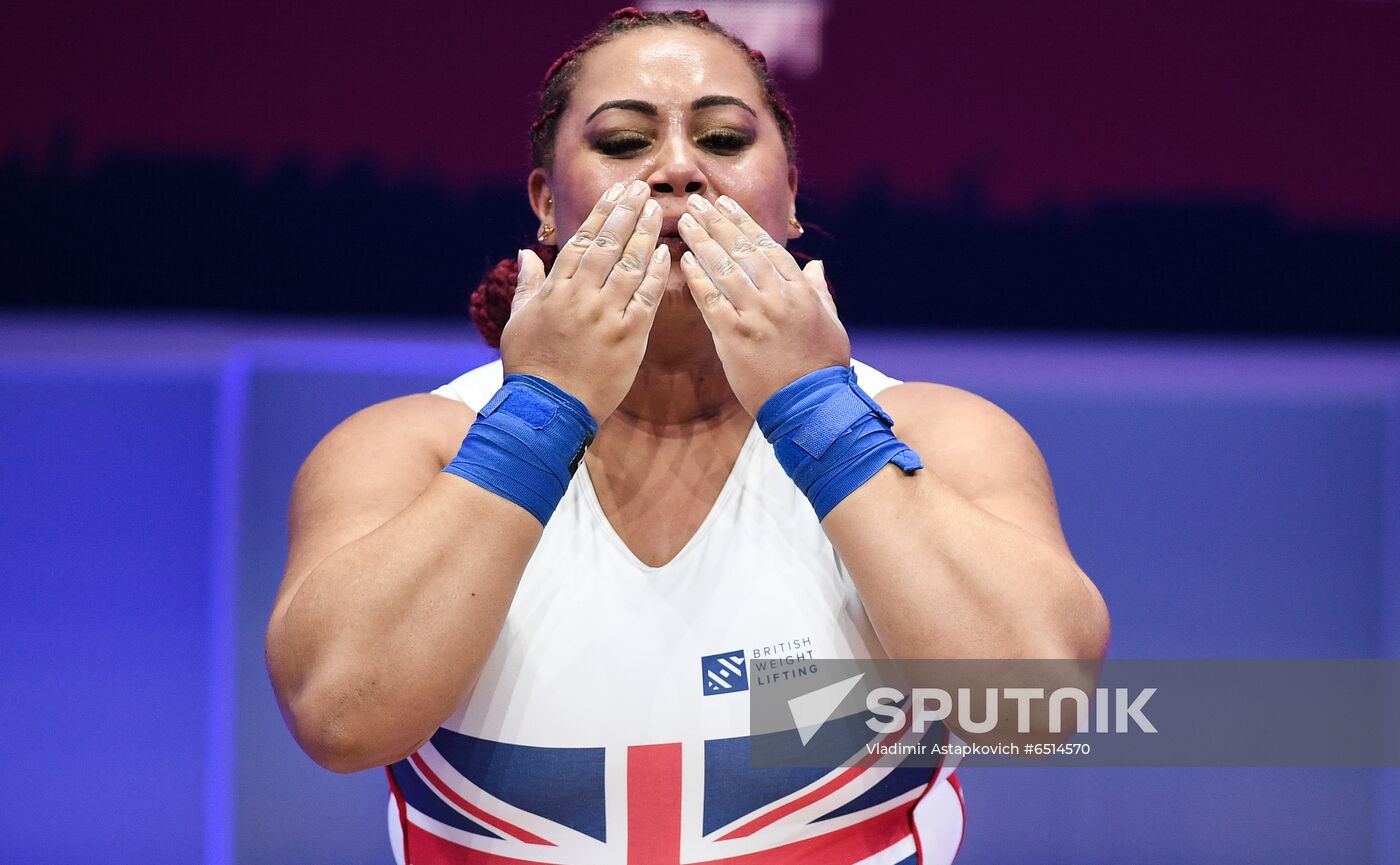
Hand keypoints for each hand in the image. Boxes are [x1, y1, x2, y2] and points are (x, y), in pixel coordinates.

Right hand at [500, 180, 669, 423]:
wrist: (546, 411)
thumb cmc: (529, 368)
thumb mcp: (518, 322)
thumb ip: (527, 284)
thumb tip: (526, 252)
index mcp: (555, 291)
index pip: (582, 241)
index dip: (601, 214)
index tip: (616, 192)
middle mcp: (581, 297)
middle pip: (608, 245)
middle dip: (626, 213)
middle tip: (642, 189)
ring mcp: (606, 317)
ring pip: (630, 266)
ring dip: (644, 235)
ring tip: (656, 211)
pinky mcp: (628, 338)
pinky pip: (646, 299)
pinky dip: (656, 274)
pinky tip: (666, 253)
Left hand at [676, 193, 849, 415]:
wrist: (812, 405)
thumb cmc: (823, 367)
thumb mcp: (831, 323)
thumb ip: (819, 292)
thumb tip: (815, 266)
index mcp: (800, 291)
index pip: (767, 247)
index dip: (744, 223)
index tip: (726, 205)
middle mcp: (778, 297)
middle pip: (743, 251)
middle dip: (718, 223)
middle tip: (698, 203)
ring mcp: (756, 316)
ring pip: (725, 269)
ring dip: (703, 242)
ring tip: (685, 221)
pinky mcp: (736, 337)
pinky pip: (712, 301)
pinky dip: (698, 279)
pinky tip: (684, 260)